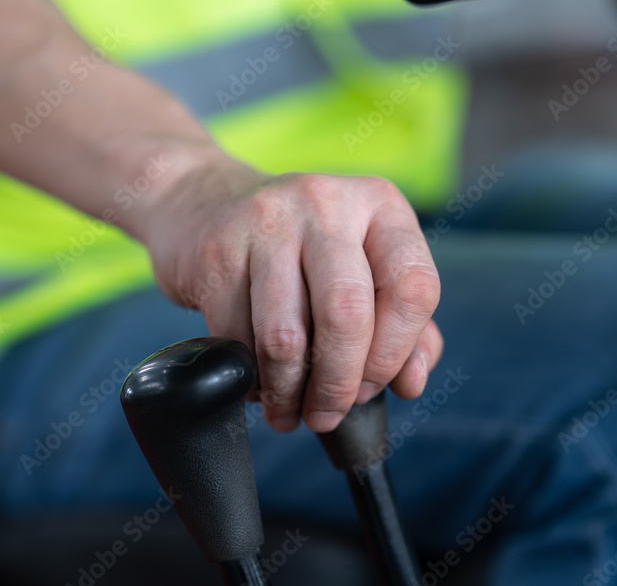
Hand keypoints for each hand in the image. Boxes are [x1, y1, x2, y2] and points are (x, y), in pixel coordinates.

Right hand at [144, 152, 442, 432]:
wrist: (204, 202)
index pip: (412, 287)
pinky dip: (249, 377)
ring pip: (285, 335)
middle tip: (327, 413)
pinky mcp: (217, 250)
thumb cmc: (301, 250)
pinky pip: (236, 337)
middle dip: (338, 382)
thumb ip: (403, 325)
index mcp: (380, 205)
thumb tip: (410, 382)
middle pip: (347, 313)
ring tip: (288, 411)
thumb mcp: (364, 268)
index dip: (395, 352)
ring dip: (288, 390)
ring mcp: (267, 222)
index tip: (371, 386)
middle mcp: (326, 204)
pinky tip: (256, 382)